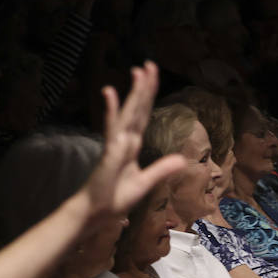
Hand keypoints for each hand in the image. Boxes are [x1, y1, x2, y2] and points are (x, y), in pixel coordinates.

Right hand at [81, 62, 183, 226]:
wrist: (96, 213)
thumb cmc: (114, 199)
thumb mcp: (145, 183)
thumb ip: (161, 169)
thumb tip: (182, 159)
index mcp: (133, 146)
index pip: (143, 116)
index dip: (148, 97)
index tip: (152, 77)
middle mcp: (124, 140)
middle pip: (138, 109)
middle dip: (144, 87)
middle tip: (149, 64)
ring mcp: (116, 145)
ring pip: (128, 114)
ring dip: (134, 93)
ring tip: (138, 71)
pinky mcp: (109, 153)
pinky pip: (112, 129)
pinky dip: (112, 111)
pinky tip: (110, 92)